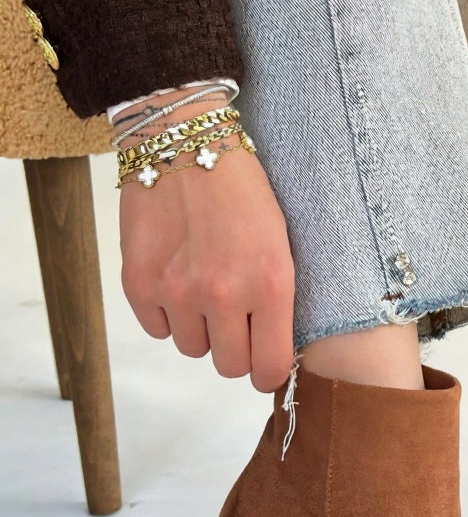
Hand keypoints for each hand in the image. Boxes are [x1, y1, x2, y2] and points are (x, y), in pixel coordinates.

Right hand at [120, 147, 294, 392]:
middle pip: (228, 366)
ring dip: (200, 327)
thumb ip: (277, 300)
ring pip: (191, 348)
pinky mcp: (139, 283)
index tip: (265, 363)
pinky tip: (176, 279)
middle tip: (236, 321)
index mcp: (269, 284)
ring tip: (204, 286)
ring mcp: (176, 291)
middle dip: (235, 350)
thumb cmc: (242, 191)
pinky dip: (167, 314)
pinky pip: (157, 329)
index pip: (269, 367)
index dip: (268, 371)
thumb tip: (272, 353)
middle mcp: (223, 294)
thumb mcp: (280, 242)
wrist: (185, 145)